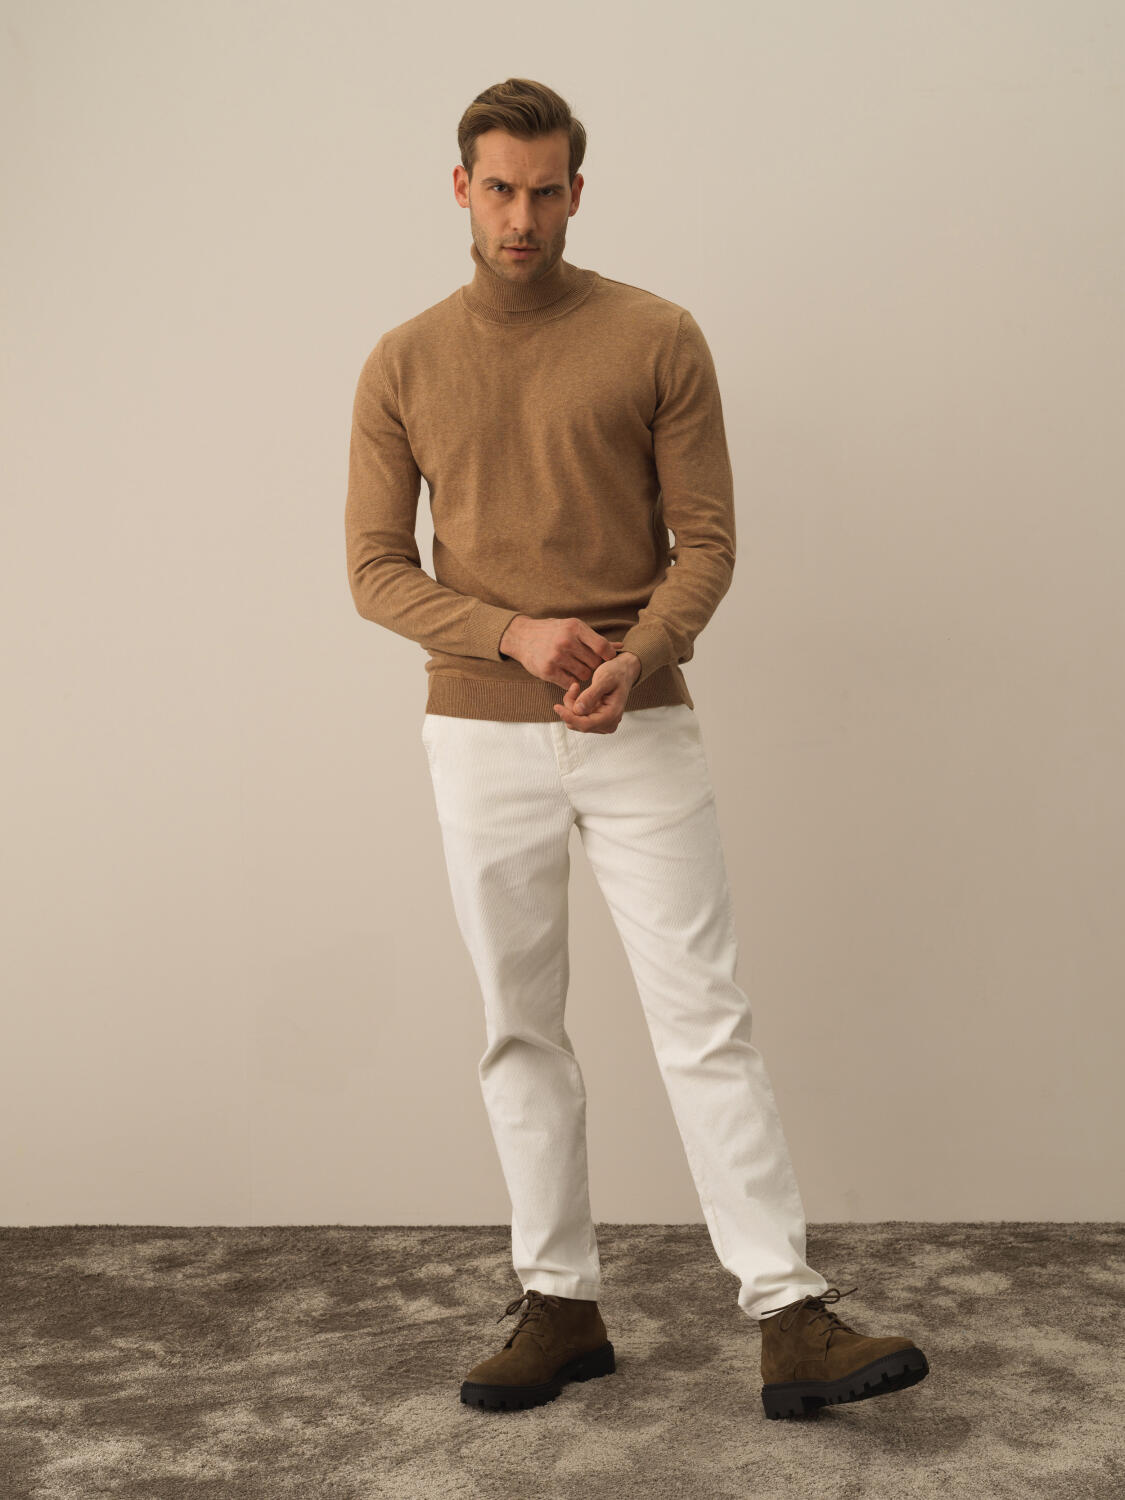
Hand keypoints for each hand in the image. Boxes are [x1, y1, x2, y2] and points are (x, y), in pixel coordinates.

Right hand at [500, 615, 619, 691]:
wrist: (522, 637)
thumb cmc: (554, 632)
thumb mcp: (573, 628)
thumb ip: (596, 640)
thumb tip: (621, 647)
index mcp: (575, 627)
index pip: (602, 646)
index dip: (608, 656)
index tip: (605, 659)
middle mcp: (566, 641)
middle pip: (595, 663)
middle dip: (594, 666)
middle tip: (587, 664)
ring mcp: (556, 657)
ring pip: (584, 675)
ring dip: (583, 674)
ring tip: (576, 667)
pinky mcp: (548, 671)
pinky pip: (571, 683)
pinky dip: (572, 682)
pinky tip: (567, 674)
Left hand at [553, 648, 640, 732]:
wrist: (623, 671)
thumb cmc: (616, 673)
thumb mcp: (604, 679)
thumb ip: (591, 695)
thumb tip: (578, 710)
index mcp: (612, 716)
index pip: (586, 725)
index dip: (569, 717)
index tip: (556, 707)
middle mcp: (608, 724)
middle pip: (579, 724)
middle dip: (570, 707)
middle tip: (574, 686)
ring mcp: (602, 724)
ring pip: (576, 721)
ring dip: (571, 705)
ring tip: (576, 687)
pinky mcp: (596, 720)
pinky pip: (578, 717)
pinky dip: (574, 705)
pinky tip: (578, 691)